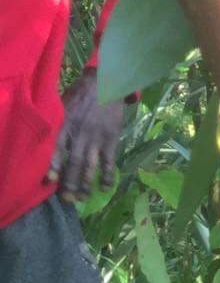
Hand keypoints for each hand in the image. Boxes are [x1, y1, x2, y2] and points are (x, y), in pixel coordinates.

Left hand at [50, 75, 123, 200]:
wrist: (106, 83)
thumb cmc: (80, 95)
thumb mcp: (64, 104)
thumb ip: (57, 123)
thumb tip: (47, 144)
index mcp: (66, 123)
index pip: (57, 148)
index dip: (54, 165)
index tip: (50, 181)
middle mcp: (80, 132)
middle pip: (74, 162)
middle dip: (70, 182)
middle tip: (67, 199)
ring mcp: (96, 137)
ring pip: (90, 165)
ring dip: (86, 184)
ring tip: (82, 198)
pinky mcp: (110, 138)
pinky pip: (108, 161)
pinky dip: (107, 175)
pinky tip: (105, 188)